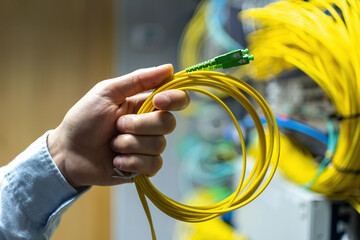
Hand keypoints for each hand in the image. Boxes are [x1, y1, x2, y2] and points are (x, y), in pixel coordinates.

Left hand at [47, 64, 188, 187]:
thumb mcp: (107, 93)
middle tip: (117, 126)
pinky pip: (153, 165)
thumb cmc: (84, 120)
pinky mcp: (144, 167)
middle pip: (168, 123)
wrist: (68, 152)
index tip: (159, 101)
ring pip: (159, 145)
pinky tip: (116, 160)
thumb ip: (138, 80)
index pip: (176, 99)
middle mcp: (150, 125)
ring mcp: (148, 147)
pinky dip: (132, 162)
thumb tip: (169, 68)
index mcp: (144, 105)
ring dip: (129, 144)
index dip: (174, 99)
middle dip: (139, 125)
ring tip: (112, 145)